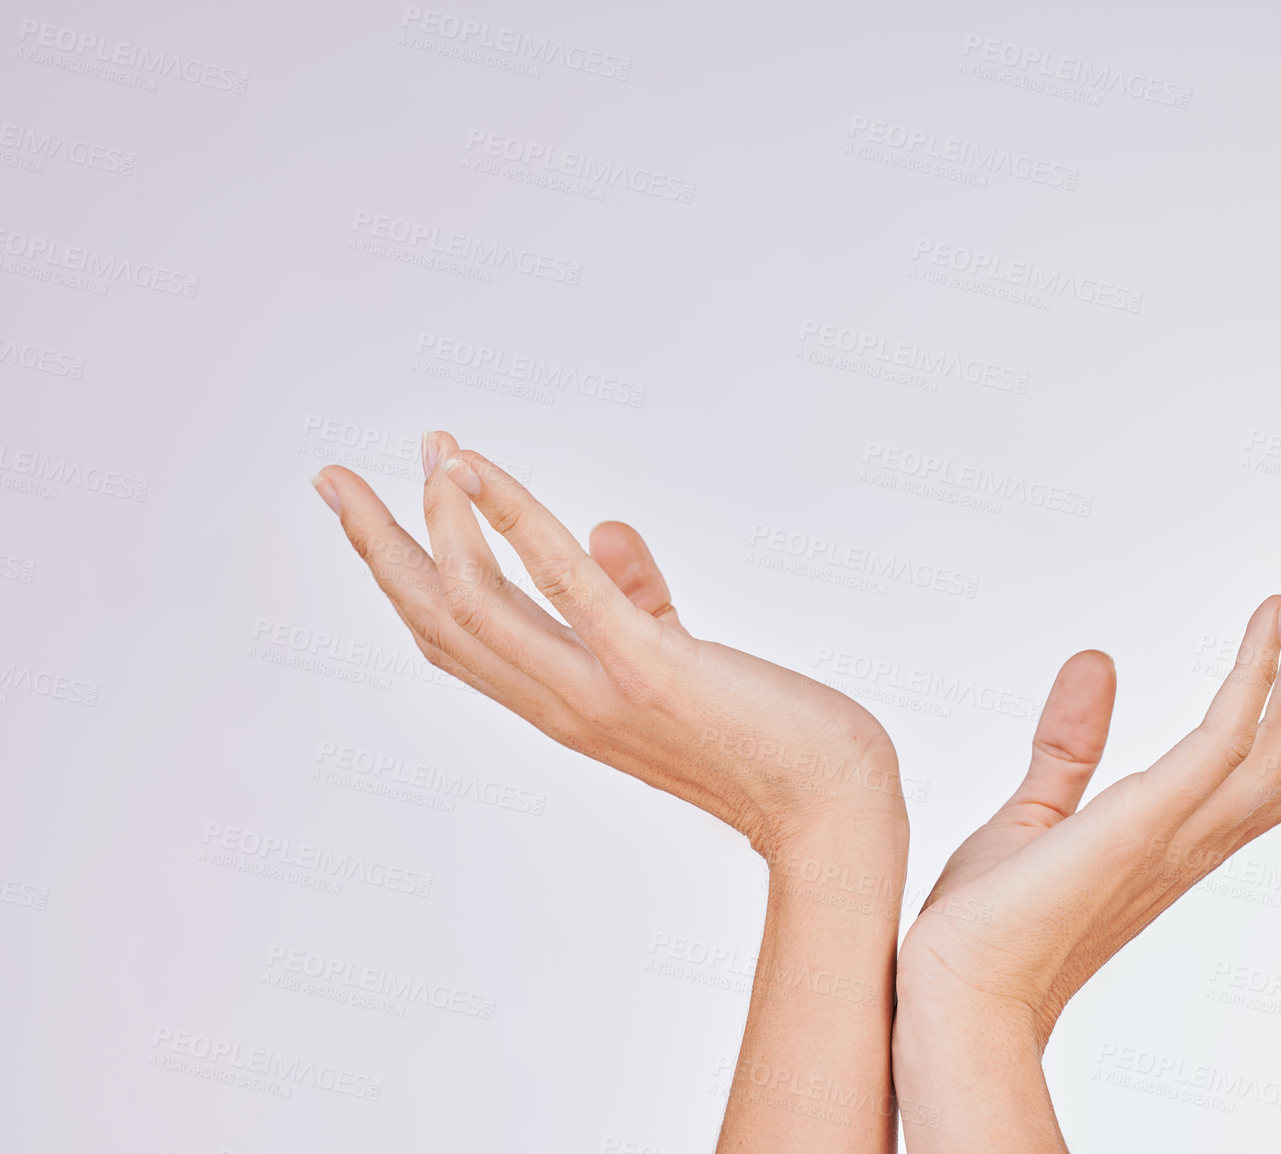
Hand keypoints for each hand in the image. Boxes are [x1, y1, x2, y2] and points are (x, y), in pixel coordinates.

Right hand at [309, 431, 906, 856]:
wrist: (831, 805)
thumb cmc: (767, 735)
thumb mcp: (682, 658)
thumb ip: (637, 597)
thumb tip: (602, 529)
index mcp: (562, 703)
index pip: (456, 641)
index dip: (401, 578)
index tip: (365, 513)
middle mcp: (561, 705)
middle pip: (437, 622)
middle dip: (378, 547)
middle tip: (331, 476)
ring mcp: (598, 690)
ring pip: (474, 604)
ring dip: (437, 521)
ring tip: (423, 453)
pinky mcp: (648, 669)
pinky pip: (562, 584)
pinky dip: (508, 520)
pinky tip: (472, 472)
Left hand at [892, 553, 1280, 1144]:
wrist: (953, 988)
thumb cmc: (989, 923)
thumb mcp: (1035, 810)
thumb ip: (1070, 743)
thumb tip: (1092, 662)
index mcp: (1186, 835)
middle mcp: (1203, 835)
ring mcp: (1182, 831)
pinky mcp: (1144, 822)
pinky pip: (1228, 740)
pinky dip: (1258, 673)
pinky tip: (1269, 614)